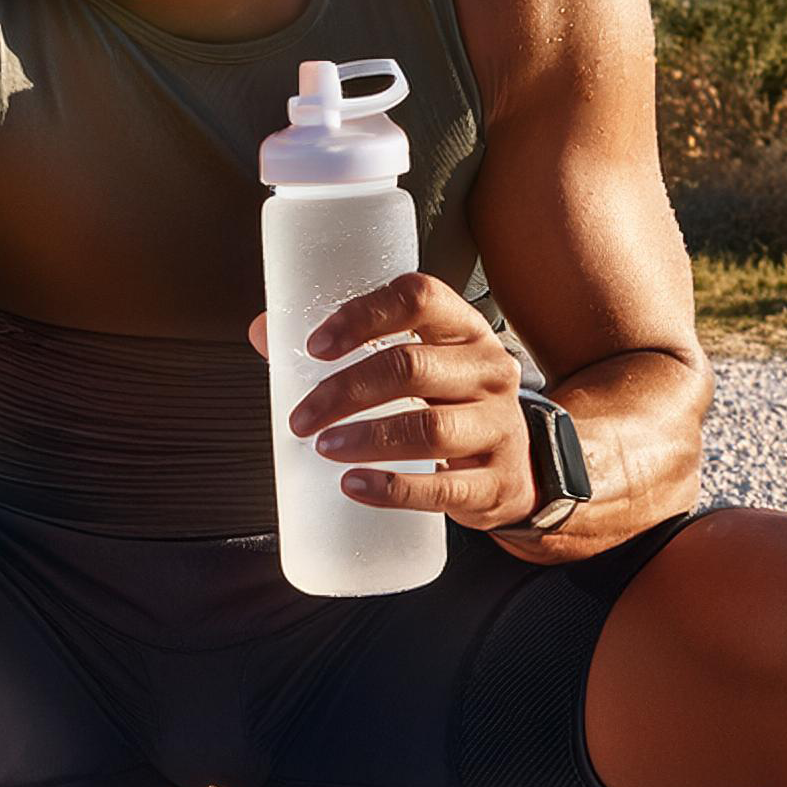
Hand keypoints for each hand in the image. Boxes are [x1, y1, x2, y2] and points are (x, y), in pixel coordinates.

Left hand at [245, 271, 535, 531]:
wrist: (522, 467)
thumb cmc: (451, 404)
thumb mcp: (415, 364)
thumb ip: (346, 347)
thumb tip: (264, 332)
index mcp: (463, 329)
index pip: (418, 298)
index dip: (362, 316)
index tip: (315, 346)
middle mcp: (488, 370)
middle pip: (410, 366)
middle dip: (345, 391)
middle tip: (301, 417)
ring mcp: (499, 427)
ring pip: (428, 429)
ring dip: (366, 438)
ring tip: (323, 447)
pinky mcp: (496, 482)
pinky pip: (443, 488)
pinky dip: (394, 489)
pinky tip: (356, 486)